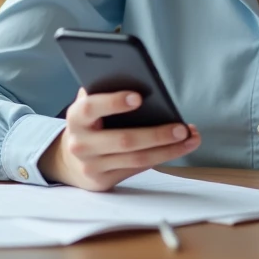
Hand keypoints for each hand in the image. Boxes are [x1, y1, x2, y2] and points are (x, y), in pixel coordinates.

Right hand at [38, 88, 200, 191]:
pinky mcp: (104, 181)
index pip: (91, 108)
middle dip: (157, 134)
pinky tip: (179, 147)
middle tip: (182, 128)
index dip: (113, 102)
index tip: (138, 97)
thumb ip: (102, 91)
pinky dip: (161, 157)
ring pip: (136, 159)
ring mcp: (92, 166)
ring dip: (168, 150)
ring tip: (190, 138)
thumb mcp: (88, 106)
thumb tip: (135, 77)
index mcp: (75, 118)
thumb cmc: (88, 123)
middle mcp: (80, 144)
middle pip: (124, 140)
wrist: (68, 160)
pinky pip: (137, 168)